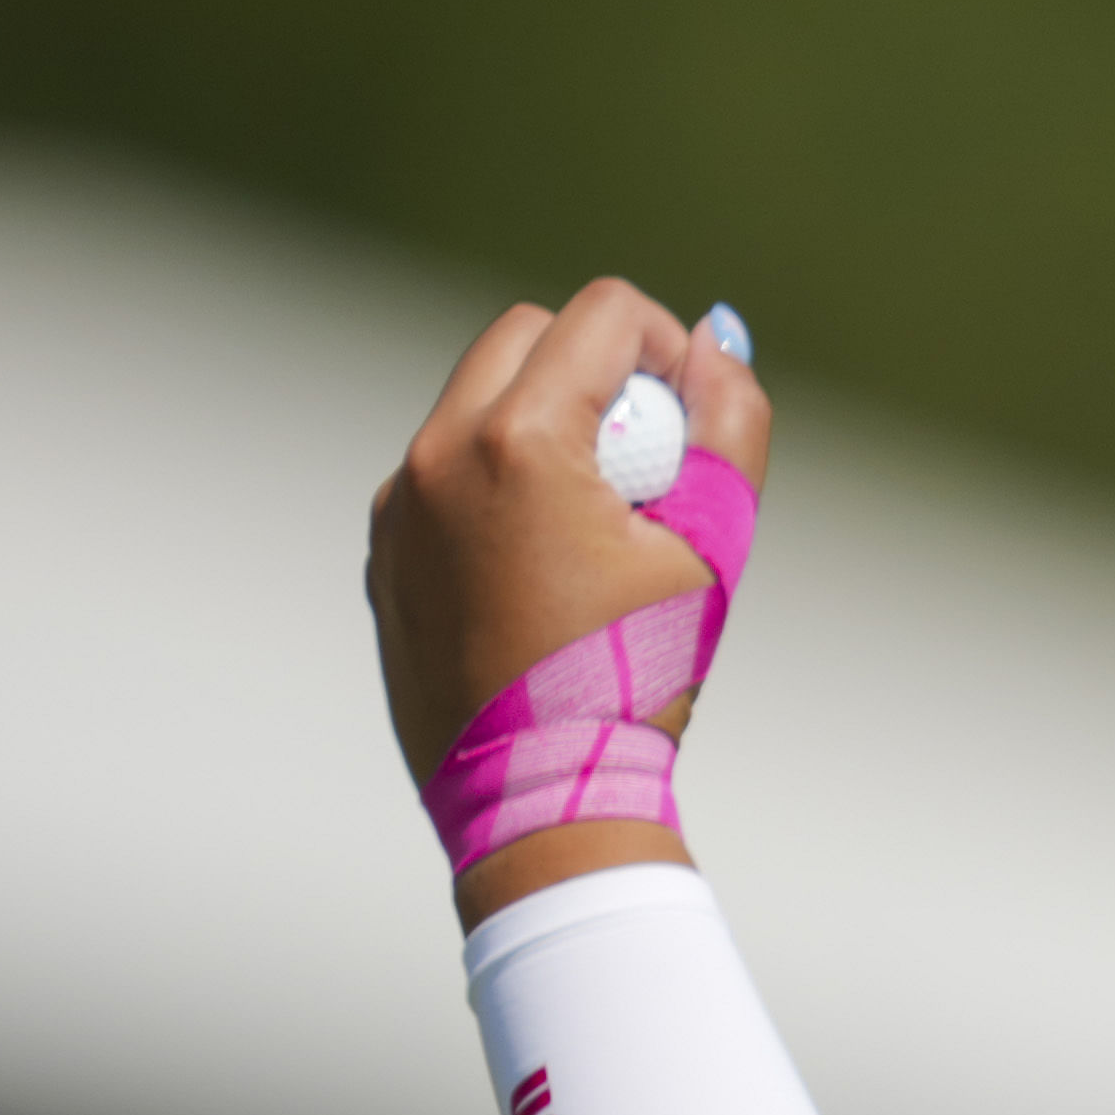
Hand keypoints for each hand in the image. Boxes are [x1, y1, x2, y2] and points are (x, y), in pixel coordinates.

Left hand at [368, 279, 773, 912]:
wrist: (539, 799)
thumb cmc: (635, 680)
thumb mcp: (712, 552)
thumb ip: (730, 431)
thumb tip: (716, 345)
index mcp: (518, 440)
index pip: (600, 314)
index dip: (668, 345)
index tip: (693, 418)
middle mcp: (437, 452)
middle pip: (525, 337)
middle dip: (597, 369)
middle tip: (649, 460)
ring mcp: (399, 501)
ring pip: (478, 401)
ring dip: (546, 425)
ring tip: (599, 528)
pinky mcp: (385, 548)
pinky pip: (447, 474)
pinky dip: (502, 486)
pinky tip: (547, 574)